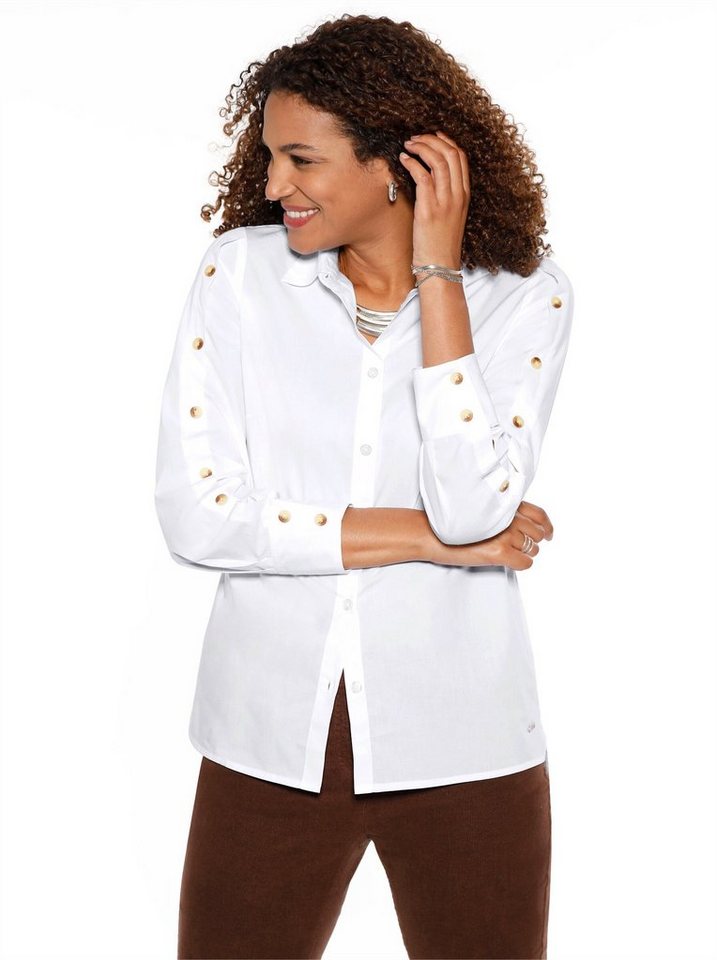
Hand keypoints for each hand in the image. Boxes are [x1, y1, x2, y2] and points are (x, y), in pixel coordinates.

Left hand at [399, 130, 470, 268]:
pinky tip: (403, 159)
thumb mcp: (449, 217)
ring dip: (421, 147)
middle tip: (416, 137)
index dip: (446, 142)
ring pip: (437, 160)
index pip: (461, 158)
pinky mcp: (429, 209)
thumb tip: (428, 178)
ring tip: (408, 144)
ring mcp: (445, 202)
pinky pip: (422, 176)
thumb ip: (445, 196)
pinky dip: (412, 163)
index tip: (433, 136)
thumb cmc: (440, 245)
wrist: (440, 267)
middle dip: (432, 140)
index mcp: (464, 195)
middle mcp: (457, 195)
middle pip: (450, 153)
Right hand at [424, 500, 553, 570]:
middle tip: (519, 548)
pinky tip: (507, 562)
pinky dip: (521, 564)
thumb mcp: (481, 509)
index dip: (547, 526)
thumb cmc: (452, 522)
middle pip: (538, 534)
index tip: (549, 534)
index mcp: (505, 504)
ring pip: (532, 549)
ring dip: (524, 553)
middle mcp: (509, 517)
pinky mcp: (500, 553)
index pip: (539, 514)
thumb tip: (521, 524)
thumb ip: (502, 511)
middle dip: (532, 542)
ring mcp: (506, 535)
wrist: (430, 533)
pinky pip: (525, 563)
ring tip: (506, 554)